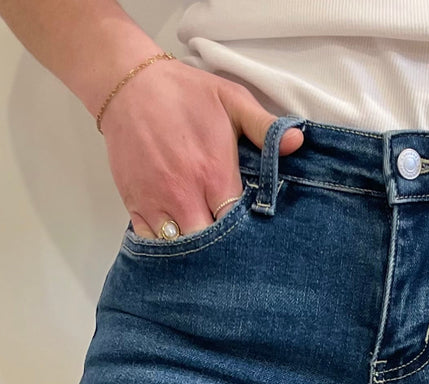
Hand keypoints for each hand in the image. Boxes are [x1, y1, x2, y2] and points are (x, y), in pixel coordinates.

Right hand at [100, 58, 303, 237]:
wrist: (130, 85)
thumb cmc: (185, 93)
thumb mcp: (232, 100)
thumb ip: (265, 127)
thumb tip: (298, 142)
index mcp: (214, 174)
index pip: (237, 225)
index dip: (246, 234)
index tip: (251, 233)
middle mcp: (185, 195)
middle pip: (209, 246)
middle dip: (221, 251)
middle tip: (231, 248)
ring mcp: (157, 203)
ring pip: (180, 250)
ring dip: (195, 254)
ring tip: (207, 252)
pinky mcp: (135, 205)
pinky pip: (151, 243)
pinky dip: (164, 250)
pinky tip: (178, 244)